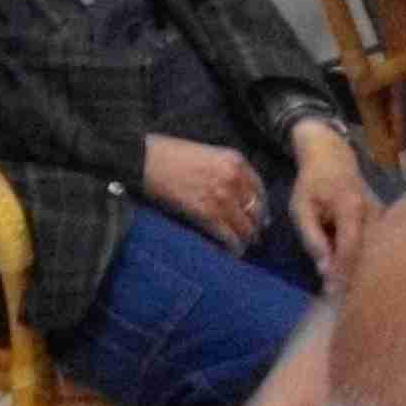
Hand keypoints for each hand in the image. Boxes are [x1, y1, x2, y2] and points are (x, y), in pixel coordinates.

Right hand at [141, 132, 262, 250]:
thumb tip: (236, 194)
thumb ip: (225, 169)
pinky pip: (229, 237)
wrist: (144, 160)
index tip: (259, 218)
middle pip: (255, 211)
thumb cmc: (168, 154)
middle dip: (254, 226)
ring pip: (245, 227)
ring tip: (242, 246)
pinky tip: (232, 252)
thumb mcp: (206, 153)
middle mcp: (234, 179)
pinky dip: (233, 248)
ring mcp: (222, 197)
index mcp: (236, 161)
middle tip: (252, 236)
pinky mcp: (207, 214)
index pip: (260, 190)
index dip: (261, 208)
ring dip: (246, 240)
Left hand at [285, 119, 380, 285]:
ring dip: (366, 272)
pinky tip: (361, 279)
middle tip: (346, 303)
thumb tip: (324, 269)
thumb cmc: (312, 184)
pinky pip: (379, 246)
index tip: (332, 293)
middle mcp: (375, 214)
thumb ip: (312, 237)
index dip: (343, 272)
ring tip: (356, 296)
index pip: (351, 247)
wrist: (332, 157)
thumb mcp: (301, 208)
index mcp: (351, 209)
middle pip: (370, 253)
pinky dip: (369, 261)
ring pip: (377, 252)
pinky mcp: (385, 221)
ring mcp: (383, 217)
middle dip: (359, 279)